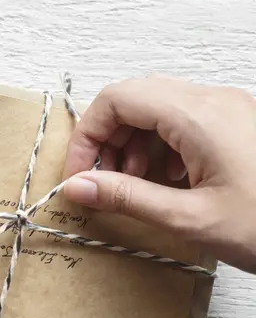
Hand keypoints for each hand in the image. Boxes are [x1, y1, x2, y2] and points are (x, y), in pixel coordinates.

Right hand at [62, 76, 255, 271]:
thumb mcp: (192, 219)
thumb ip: (128, 198)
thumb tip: (77, 187)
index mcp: (198, 114)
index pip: (117, 99)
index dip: (88, 136)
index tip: (80, 174)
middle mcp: (214, 100)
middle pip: (137, 99)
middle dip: (111, 139)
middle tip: (103, 181)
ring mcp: (232, 109)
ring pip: (161, 109)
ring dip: (138, 144)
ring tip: (138, 188)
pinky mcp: (242, 125)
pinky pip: (188, 121)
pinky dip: (167, 147)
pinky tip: (172, 185)